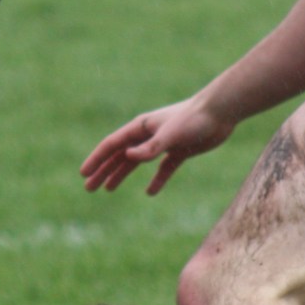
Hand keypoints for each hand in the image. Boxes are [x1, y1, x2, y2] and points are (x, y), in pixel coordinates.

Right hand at [80, 96, 235, 195]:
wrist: (220, 112)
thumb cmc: (193, 119)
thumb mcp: (169, 135)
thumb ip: (150, 148)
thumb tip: (128, 157)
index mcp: (140, 128)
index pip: (112, 145)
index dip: (96, 159)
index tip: (83, 174)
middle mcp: (148, 135)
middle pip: (119, 155)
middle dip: (103, 171)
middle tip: (89, 188)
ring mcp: (163, 143)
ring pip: (136, 162)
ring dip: (121, 175)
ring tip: (108, 190)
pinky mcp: (179, 151)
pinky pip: (163, 169)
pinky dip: (156, 180)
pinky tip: (150, 192)